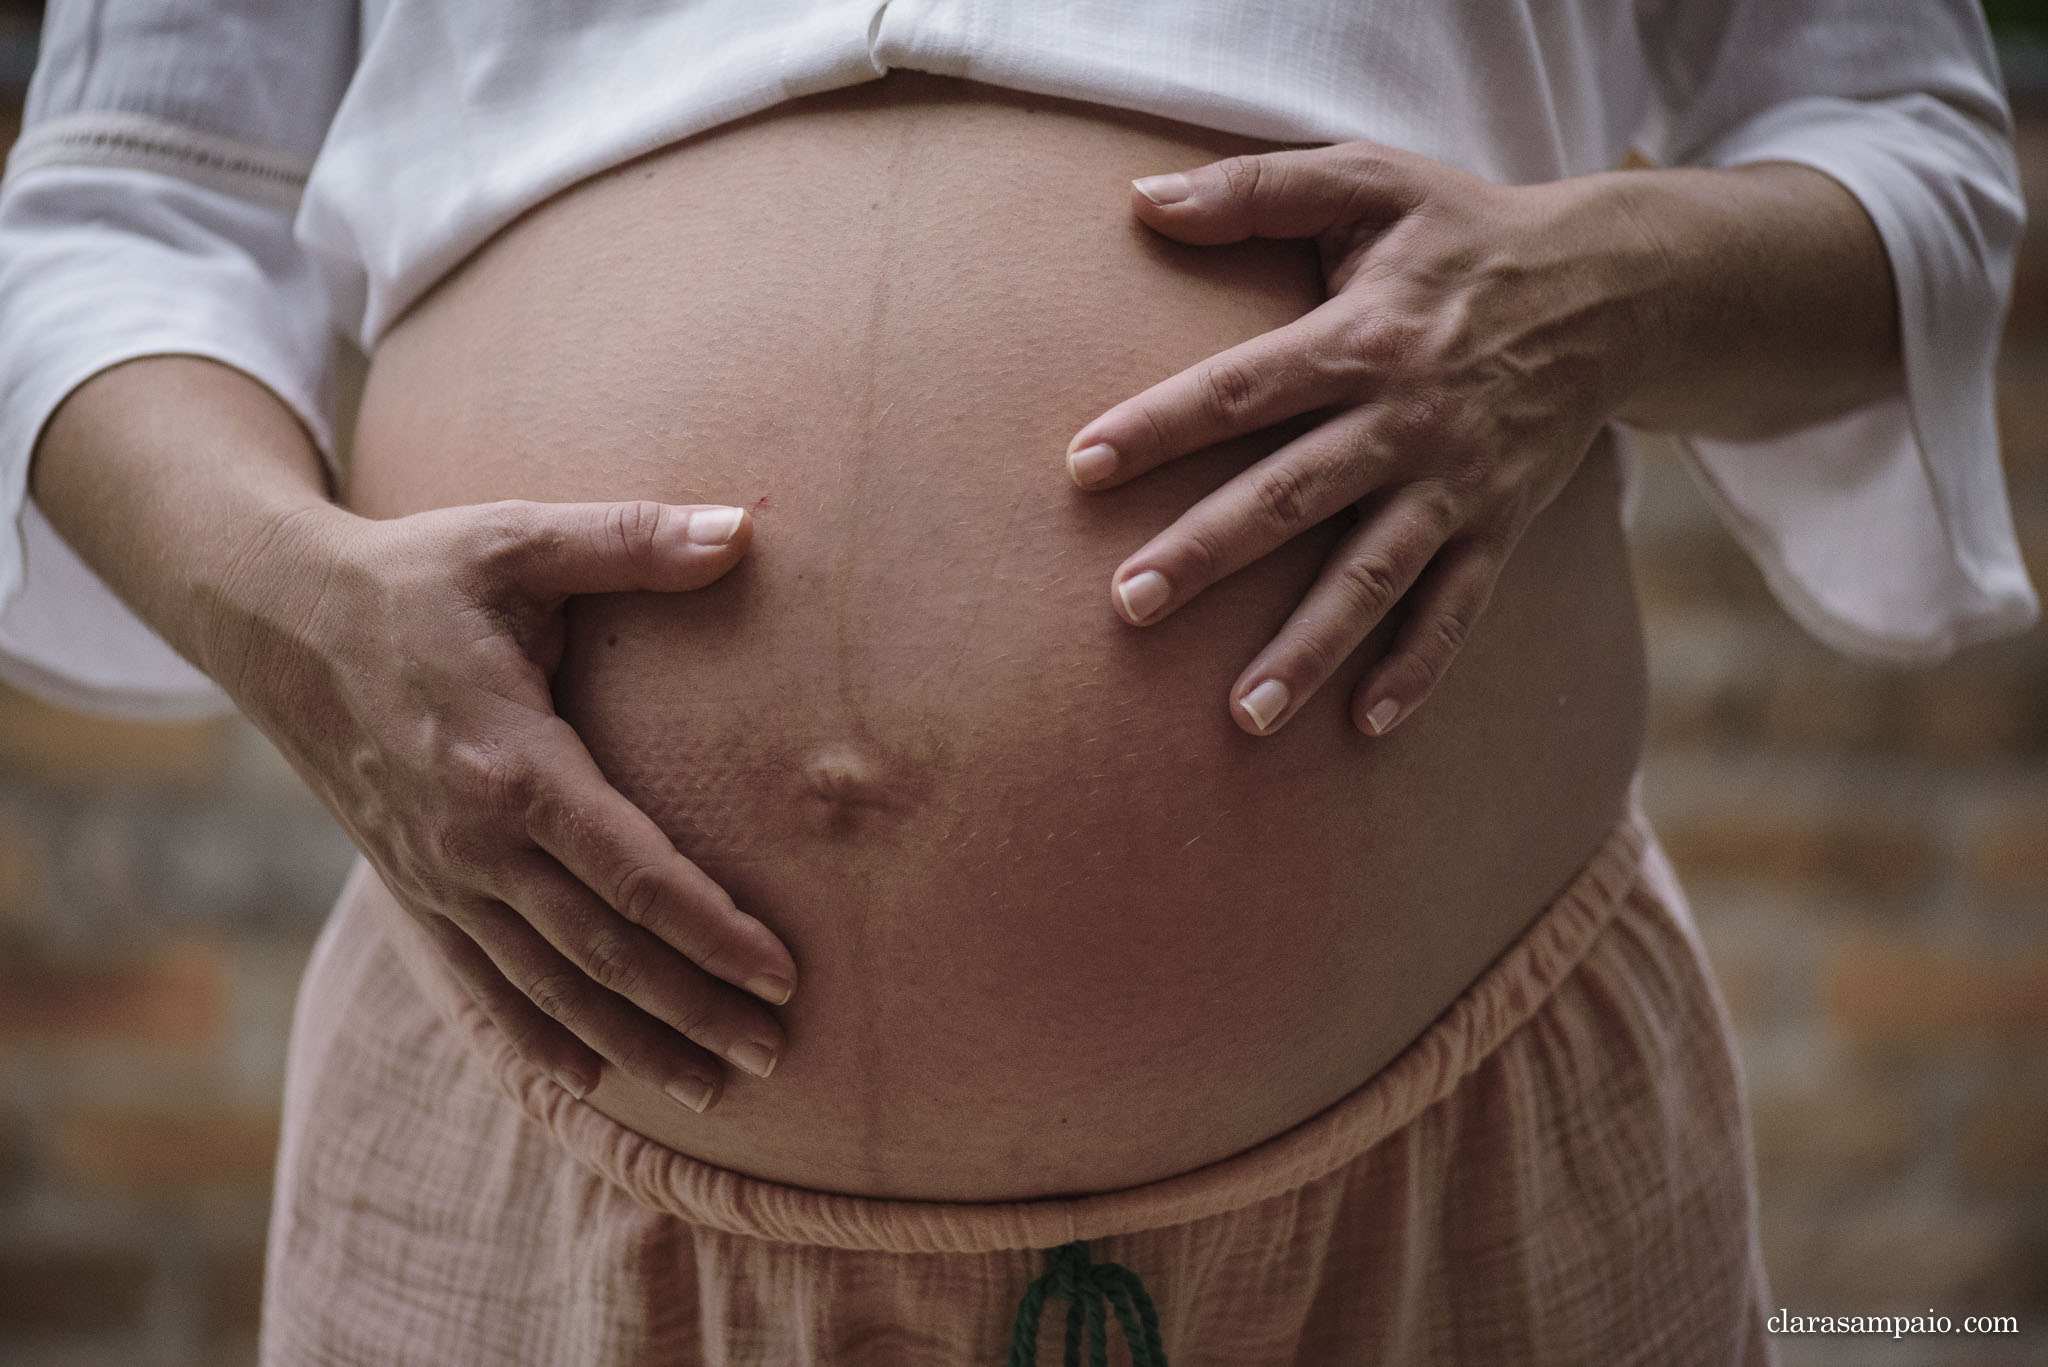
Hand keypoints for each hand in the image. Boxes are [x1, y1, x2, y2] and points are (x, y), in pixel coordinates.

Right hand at [213, 497, 793, 1112]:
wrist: (276, 619)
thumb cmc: (415, 575)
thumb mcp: (518, 540)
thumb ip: (631, 540)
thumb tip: (745, 528)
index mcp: (512, 764)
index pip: (633, 875)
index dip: (713, 931)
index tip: (784, 973)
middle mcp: (472, 843)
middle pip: (601, 953)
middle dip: (693, 1009)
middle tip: (775, 1053)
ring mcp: (438, 877)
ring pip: (548, 987)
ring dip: (631, 1042)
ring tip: (709, 1088)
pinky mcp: (414, 890)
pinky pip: (482, 985)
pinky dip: (538, 1038)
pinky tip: (589, 1079)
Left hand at [1066, 144, 1658, 736]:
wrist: (1614, 286)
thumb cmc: (1463, 233)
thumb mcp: (1370, 179)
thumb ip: (1256, 187)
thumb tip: (1140, 200)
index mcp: (1362, 337)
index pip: (1242, 387)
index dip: (1161, 424)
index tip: (1081, 466)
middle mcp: (1406, 419)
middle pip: (1292, 495)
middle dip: (1209, 552)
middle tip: (1128, 605)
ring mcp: (1457, 482)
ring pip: (1372, 577)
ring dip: (1309, 648)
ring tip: (1243, 717)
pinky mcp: (1501, 525)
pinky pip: (1459, 609)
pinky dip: (1420, 668)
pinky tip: (1366, 725)